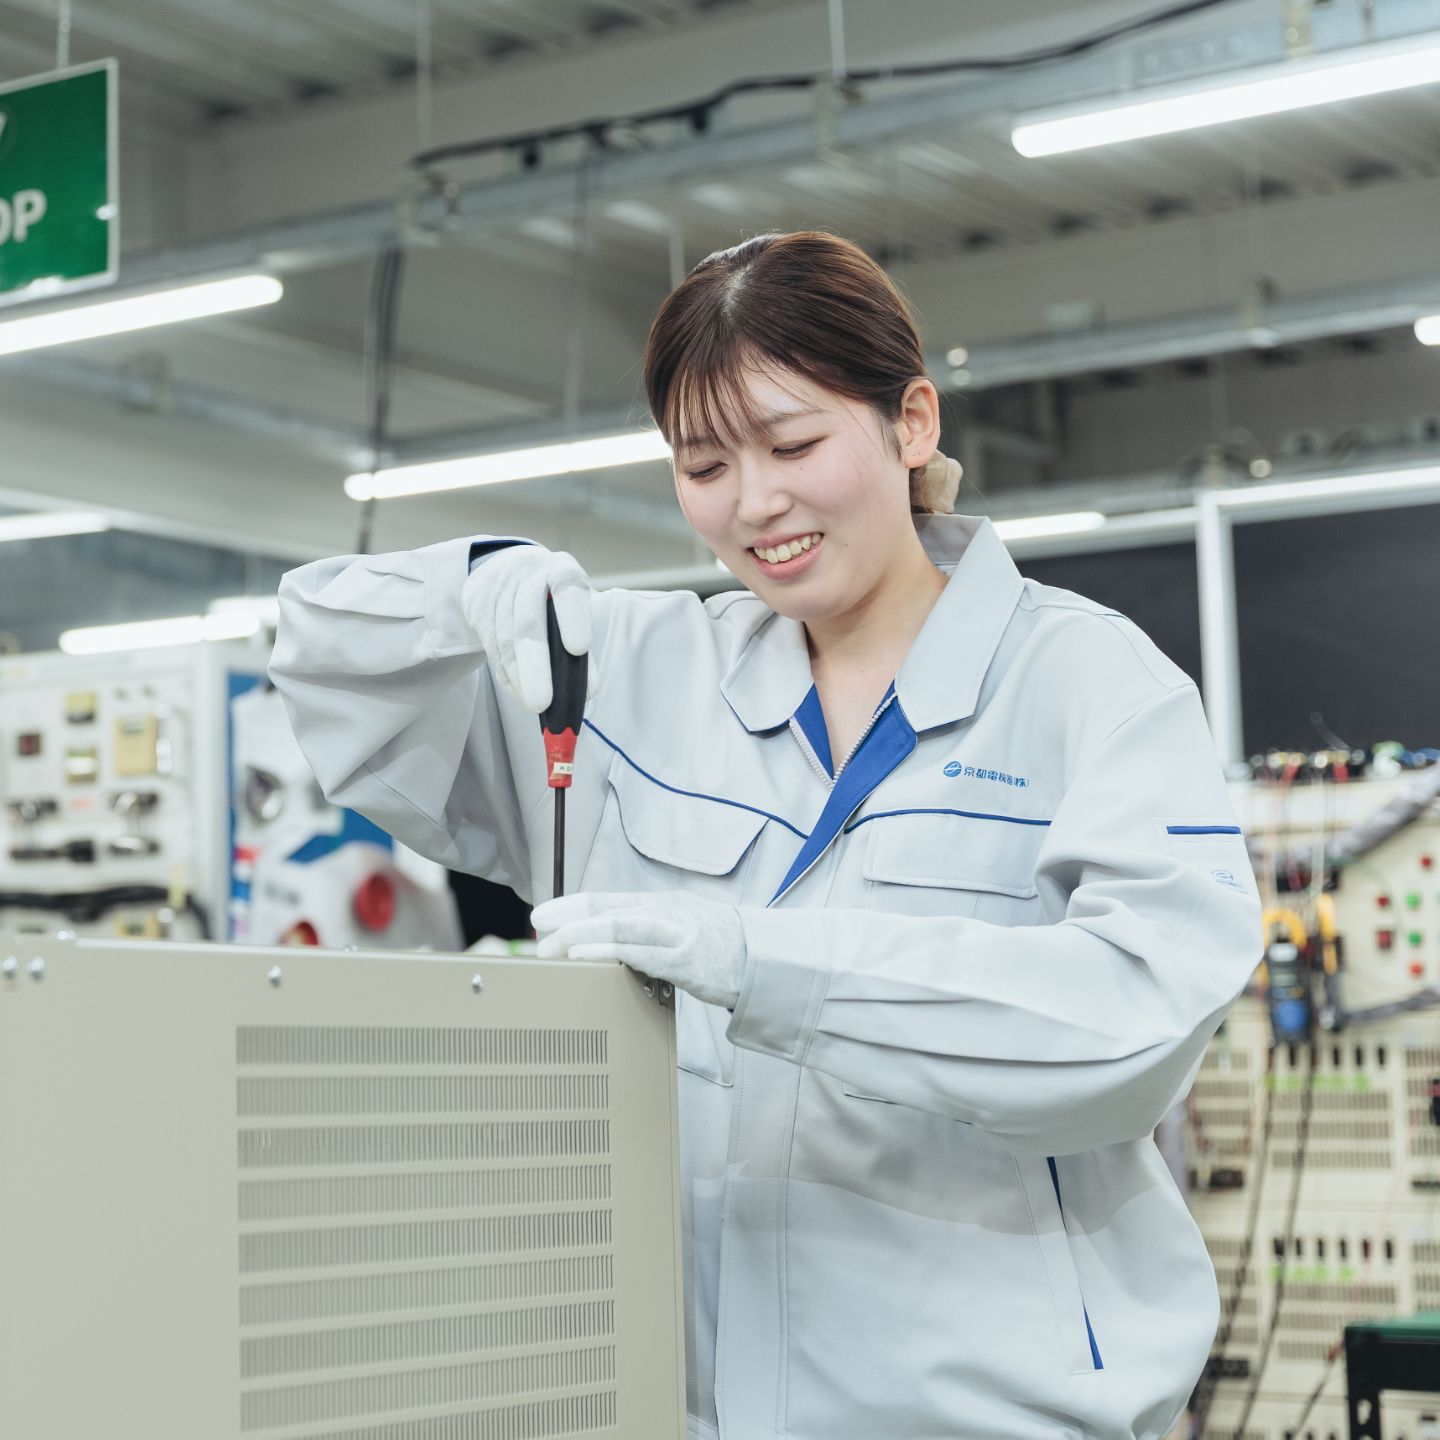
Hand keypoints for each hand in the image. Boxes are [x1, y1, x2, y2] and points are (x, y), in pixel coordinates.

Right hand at [460, 544, 591, 711]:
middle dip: (536, 667)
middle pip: (528, 623)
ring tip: (535, 705)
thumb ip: (579, 642)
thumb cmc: (550, 595)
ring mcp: (497, 589)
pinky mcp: (476, 606)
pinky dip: (507, 675)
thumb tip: (586, 691)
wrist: (506, 566)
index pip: (568, 588)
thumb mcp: (571, 605)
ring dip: (520, 678)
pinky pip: (491, 648)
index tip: (578, 650)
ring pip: (505, 640)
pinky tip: (520, 691)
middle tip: (544, 703)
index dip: (573, 618)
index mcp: (561, 569)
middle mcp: (527, 575)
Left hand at [531, 891, 747, 1009]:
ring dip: (578, 935)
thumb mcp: (684, 926)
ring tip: (551, 946)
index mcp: (662, 903)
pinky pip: (638, 953)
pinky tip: (585, 955)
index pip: (607, 898)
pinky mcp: (685, 960)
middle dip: (566, 921)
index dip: (571, 904)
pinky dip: (607, 950)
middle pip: (606, 909)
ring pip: (618, 925)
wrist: (766, 961)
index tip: (543, 914)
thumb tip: (608, 942)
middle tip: (537, 932)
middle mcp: (666, 911)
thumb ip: (649, 931)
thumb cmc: (723, 948)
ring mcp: (676, 934)